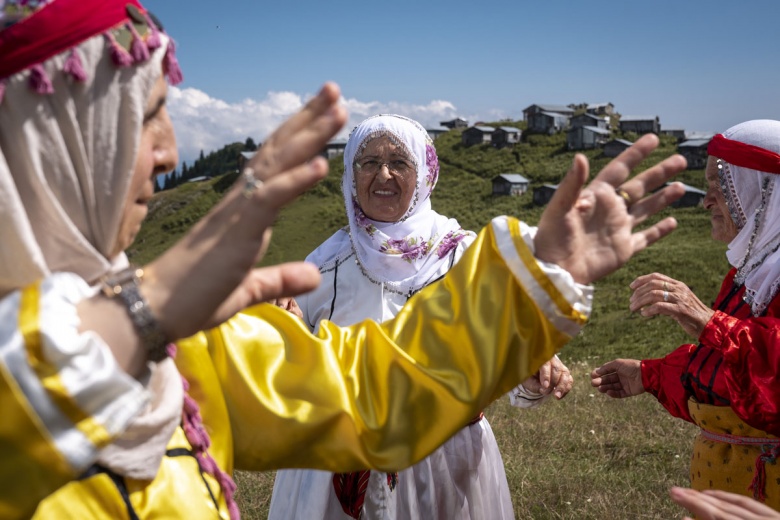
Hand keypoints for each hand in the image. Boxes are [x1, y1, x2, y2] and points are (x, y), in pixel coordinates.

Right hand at [144, 82, 345, 340]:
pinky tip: (321, 164)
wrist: (156, 310)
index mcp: (243, 211)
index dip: (300, 138)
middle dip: (308, 121)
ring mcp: (238, 213)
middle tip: (334, 91)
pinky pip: (268, 199)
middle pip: (279, 151)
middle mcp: (240, 202)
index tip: (324, 114)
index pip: (275, 164)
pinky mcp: (236, 230)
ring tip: (337, 108)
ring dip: (309, 136)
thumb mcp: (250, 288)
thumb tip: (314, 276)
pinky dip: (295, 181)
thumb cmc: (195, 297)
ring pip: (278, 165)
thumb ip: (280, 279)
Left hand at [521, 355, 572, 398]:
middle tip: (547, 392)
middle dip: (553, 382)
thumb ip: (534, 384)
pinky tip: (559, 396)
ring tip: (557, 396)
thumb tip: (545, 389)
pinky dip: (565, 389)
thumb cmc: (529, 375)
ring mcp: (561, 366)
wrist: (534, 374)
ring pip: (565, 375)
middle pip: (557, 369)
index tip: (545, 385)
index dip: (546, 375)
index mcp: (541, 358)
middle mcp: (553, 360)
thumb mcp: (528, 379)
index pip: (545, 364)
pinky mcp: (565, 374)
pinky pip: (569, 381)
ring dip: (562, 387)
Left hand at [535, 134, 686, 284]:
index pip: (620, 169)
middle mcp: (609, 210)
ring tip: (682, 186)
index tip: (653, 139)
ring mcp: (617, 229)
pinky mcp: (623, 250)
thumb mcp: (559, 208)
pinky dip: (660, 230)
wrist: (555, 271)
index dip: (636, 154)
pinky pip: (646, 237)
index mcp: (595, 196)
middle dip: (659, 173)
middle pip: (639, 187)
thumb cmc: (551, 238)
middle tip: (681, 160)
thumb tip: (580, 157)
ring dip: (663, 198)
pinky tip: (673, 222)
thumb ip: (572, 184)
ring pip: (646, 209)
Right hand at [590, 358, 643, 397]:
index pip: (607, 372)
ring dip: (605, 388)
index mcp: (619, 369)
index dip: (599, 373)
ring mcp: (625, 384)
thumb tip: (596, 371)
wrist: (645, 374)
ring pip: (613, 387)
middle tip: (593, 383)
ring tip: (599, 388)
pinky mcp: (629, 392)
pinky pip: (620, 393)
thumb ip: (606, 367)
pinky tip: (608, 392)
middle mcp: (621, 376)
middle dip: (600, 381)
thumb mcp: (617, 364)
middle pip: (609, 380)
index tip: (592, 375)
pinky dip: (613, 393)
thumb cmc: (631, 367)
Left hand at [629, 273, 714, 338]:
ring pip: (654, 294)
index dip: (642, 280)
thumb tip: (648, 299)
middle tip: (631, 301)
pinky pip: (660, 307)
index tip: (631, 286)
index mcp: (678, 285)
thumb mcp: (679, 302)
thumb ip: (666, 297)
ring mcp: (680, 299)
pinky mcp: (681, 310)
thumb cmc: (692, 315)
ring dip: (640, 301)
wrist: (710, 325)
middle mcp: (679, 289)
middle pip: (653, 284)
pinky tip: (644, 314)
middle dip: (638, 292)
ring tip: (633, 308)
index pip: (656, 276)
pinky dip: (649, 310)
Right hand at [670, 487, 779, 519]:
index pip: (715, 515)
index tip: (673, 493)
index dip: (693, 503)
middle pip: (723, 507)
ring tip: (689, 492)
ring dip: (710, 497)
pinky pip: (750, 503)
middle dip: (696, 498)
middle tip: (673, 490)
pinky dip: (730, 497)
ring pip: (736, 503)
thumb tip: (684, 517)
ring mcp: (770, 518)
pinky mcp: (775, 517)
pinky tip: (715, 494)